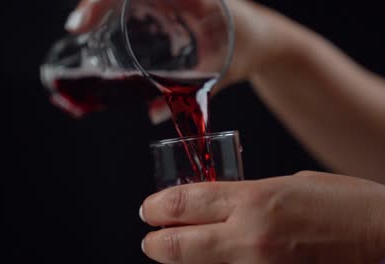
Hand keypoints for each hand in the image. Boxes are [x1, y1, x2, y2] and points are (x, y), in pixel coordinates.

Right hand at [64, 0, 283, 88]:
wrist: (265, 37)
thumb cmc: (249, 48)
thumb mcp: (221, 72)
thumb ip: (189, 95)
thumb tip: (153, 115)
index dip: (102, 2)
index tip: (82, 24)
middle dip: (95, 2)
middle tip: (77, 28)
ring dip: (101, 4)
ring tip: (83, 27)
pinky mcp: (169, 1)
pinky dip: (113, 7)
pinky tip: (100, 23)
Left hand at [139, 172, 384, 263]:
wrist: (383, 237)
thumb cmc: (341, 203)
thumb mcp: (285, 186)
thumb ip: (244, 198)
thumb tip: (214, 208)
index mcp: (254, 199)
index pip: (185, 202)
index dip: (158, 206)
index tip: (149, 209)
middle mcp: (250, 237)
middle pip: (179, 245)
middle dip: (156, 243)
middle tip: (149, 239)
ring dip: (181, 259)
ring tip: (173, 250)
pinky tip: (212, 260)